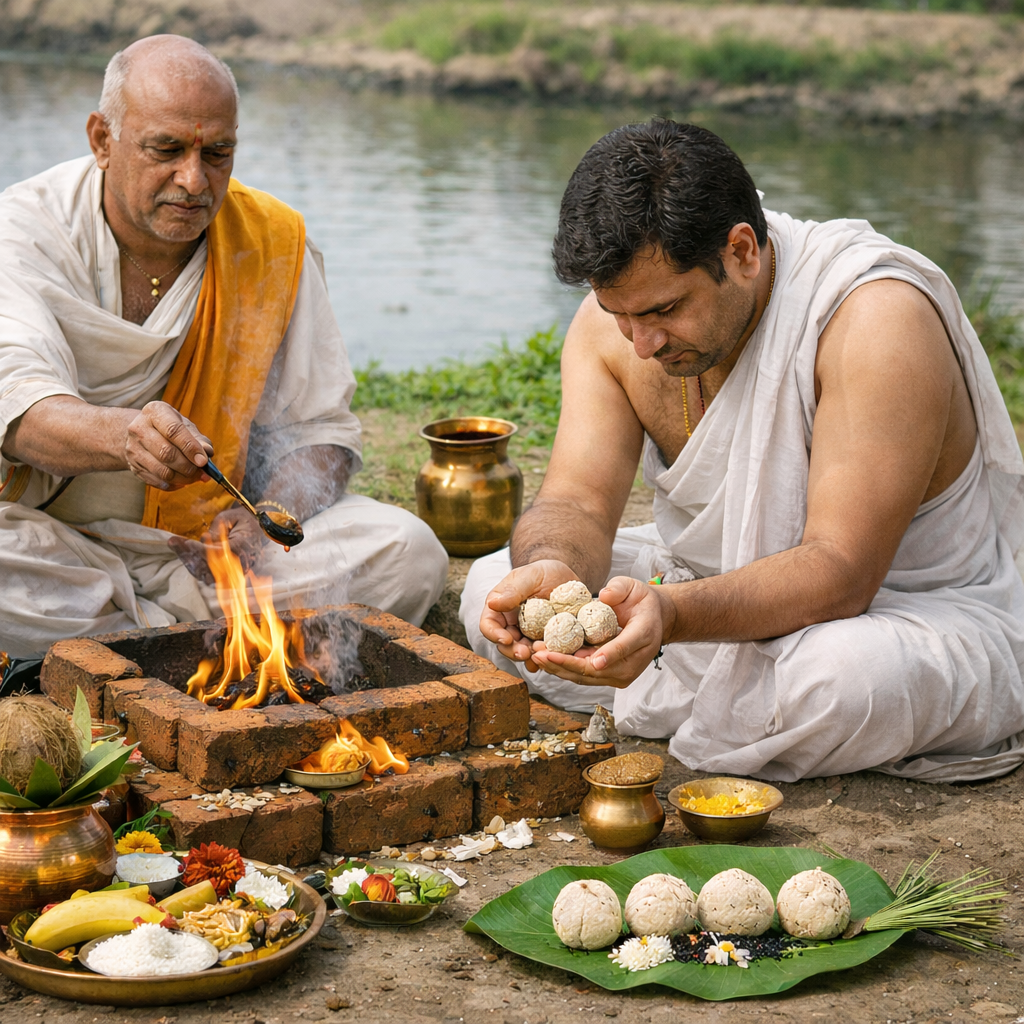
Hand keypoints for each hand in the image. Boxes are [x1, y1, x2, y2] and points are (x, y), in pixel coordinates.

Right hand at [124, 401, 211, 489]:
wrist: (141, 432)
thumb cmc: (169, 428)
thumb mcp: (185, 425)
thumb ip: (199, 439)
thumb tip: (208, 452)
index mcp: (155, 412)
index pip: (173, 431)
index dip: (190, 448)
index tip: (203, 461)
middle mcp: (139, 428)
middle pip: (166, 453)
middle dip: (188, 467)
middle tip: (202, 473)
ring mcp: (133, 448)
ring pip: (161, 471)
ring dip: (182, 478)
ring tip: (194, 478)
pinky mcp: (132, 465)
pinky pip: (155, 481)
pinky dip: (172, 485)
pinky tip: (181, 481)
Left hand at [168, 507, 270, 582]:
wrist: (258, 530)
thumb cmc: (243, 521)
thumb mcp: (231, 517)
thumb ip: (218, 529)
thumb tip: (204, 540)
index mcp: (244, 547)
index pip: (220, 554)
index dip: (201, 550)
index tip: (187, 542)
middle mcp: (240, 564)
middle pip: (209, 567)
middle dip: (188, 555)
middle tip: (174, 542)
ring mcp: (234, 572)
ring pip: (206, 573)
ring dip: (188, 560)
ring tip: (176, 544)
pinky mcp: (228, 576)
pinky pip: (207, 575)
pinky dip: (193, 565)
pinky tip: (183, 552)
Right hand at [480, 559, 581, 669]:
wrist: (565, 579)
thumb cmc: (543, 572)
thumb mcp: (530, 576)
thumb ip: (513, 590)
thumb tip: (492, 604)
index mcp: (500, 608)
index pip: (488, 625)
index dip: (494, 634)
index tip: (506, 639)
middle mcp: (511, 625)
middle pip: (505, 645)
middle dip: (513, 651)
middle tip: (525, 653)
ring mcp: (528, 635)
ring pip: (523, 652)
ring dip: (530, 657)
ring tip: (542, 655)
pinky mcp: (544, 641)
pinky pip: (543, 654)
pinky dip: (546, 658)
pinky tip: (552, 659)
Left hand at [532, 576, 670, 687]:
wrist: (653, 620)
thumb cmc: (641, 602)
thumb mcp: (634, 587)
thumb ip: (619, 588)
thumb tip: (603, 595)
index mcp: (644, 635)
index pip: (625, 647)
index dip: (609, 655)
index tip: (593, 660)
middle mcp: (635, 661)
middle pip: (599, 670)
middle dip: (568, 664)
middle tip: (541, 654)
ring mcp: (623, 673)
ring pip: (589, 677)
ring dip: (560, 669)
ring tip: (536, 657)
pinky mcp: (611, 677)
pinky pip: (586, 676)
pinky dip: (564, 669)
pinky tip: (546, 660)